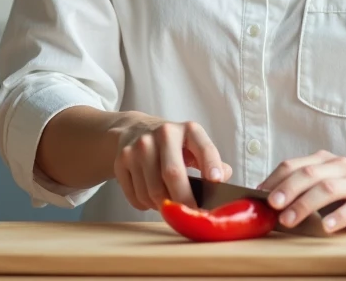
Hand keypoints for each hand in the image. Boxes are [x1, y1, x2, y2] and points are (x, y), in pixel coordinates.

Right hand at [112, 115, 232, 211]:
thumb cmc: (172, 145)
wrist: (134, 130)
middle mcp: (163, 133)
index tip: (216, 180)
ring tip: (169, 204)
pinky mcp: (121, 160)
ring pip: (152, 191)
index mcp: (188, 130)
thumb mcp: (194, 145)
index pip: (202, 147)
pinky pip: (135, 196)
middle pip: (172, 174)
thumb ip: (211, 160)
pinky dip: (146, 205)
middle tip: (191, 215)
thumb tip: (224, 176)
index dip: (210, 163)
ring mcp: (138, 146)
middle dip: (183, 201)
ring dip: (163, 206)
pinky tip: (151, 198)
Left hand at [259, 150, 345, 235]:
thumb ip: (302, 188)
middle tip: (272, 207)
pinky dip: (338, 217)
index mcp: (325, 161)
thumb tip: (266, 200)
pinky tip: (326, 227)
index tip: (260, 196)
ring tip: (289, 220)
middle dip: (287, 190)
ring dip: (305, 204)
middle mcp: (341, 167)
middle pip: (309, 174)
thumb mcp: (325, 185)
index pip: (294, 165)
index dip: (275, 179)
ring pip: (328, 189)